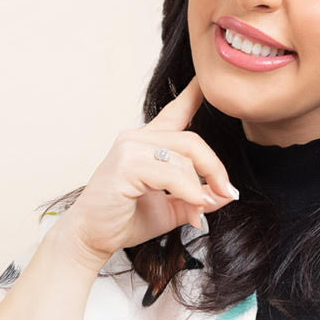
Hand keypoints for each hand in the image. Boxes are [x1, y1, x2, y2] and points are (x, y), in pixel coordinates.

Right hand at [61, 78, 237, 270]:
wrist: (92, 237)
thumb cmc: (124, 220)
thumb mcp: (171, 209)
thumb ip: (197, 198)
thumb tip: (227, 194)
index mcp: (148, 143)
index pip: (175, 112)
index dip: (193, 95)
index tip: (204, 82)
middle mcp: (137, 138)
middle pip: (192, 141)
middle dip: (215, 169)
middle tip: (226, 193)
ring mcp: (130, 148)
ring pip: (184, 158)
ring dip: (200, 188)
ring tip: (199, 212)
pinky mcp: (126, 165)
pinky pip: (172, 174)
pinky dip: (189, 192)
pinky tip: (193, 209)